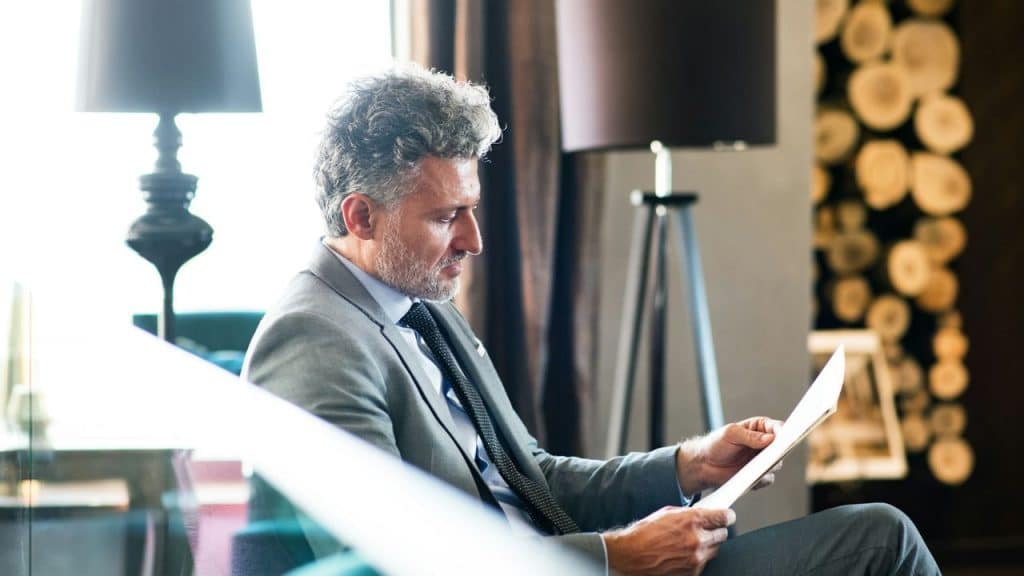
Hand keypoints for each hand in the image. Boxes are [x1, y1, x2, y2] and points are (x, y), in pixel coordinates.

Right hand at [603, 506, 733, 575]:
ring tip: (689, 543)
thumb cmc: (643, 534)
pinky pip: (703, 563)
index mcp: (691, 520)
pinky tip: (682, 554)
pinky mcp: (692, 572)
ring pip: (714, 550)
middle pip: (722, 535)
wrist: (630, 556)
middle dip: (715, 531)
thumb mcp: (666, 513)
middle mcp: (697, 539)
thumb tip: (704, 513)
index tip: (726, 516)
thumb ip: (688, 513)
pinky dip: (697, 558)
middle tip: (705, 530)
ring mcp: (695, 558)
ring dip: (706, 546)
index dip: (726, 516)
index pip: (724, 517)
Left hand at [676, 417, 783, 493]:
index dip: (784, 432)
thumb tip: (770, 439)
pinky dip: (762, 478)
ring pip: (777, 464)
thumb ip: (749, 436)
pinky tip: (752, 478)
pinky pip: (767, 478)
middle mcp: (764, 444)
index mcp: (759, 428)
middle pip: (782, 447)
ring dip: (770, 466)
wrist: (704, 465)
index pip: (777, 428)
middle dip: (781, 450)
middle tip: (776, 453)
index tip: (786, 437)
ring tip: (760, 467)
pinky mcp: (758, 475)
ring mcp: (762, 460)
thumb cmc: (715, 444)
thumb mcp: (730, 434)